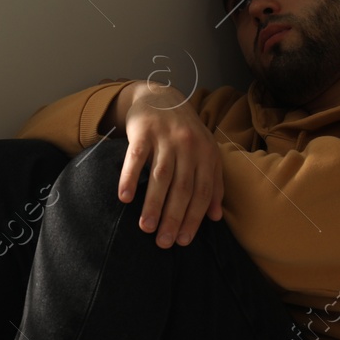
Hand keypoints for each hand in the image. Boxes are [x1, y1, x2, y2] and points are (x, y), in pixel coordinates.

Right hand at [115, 81, 223, 246]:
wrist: (161, 97)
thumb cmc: (185, 133)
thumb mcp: (206, 154)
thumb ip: (213, 183)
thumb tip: (215, 217)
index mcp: (206, 155)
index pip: (201, 192)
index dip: (193, 218)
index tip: (183, 241)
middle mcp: (188, 146)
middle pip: (182, 188)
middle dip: (173, 218)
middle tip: (163, 242)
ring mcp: (165, 138)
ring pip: (160, 177)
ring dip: (153, 204)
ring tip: (145, 228)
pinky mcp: (143, 132)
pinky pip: (135, 158)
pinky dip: (129, 178)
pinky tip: (124, 199)